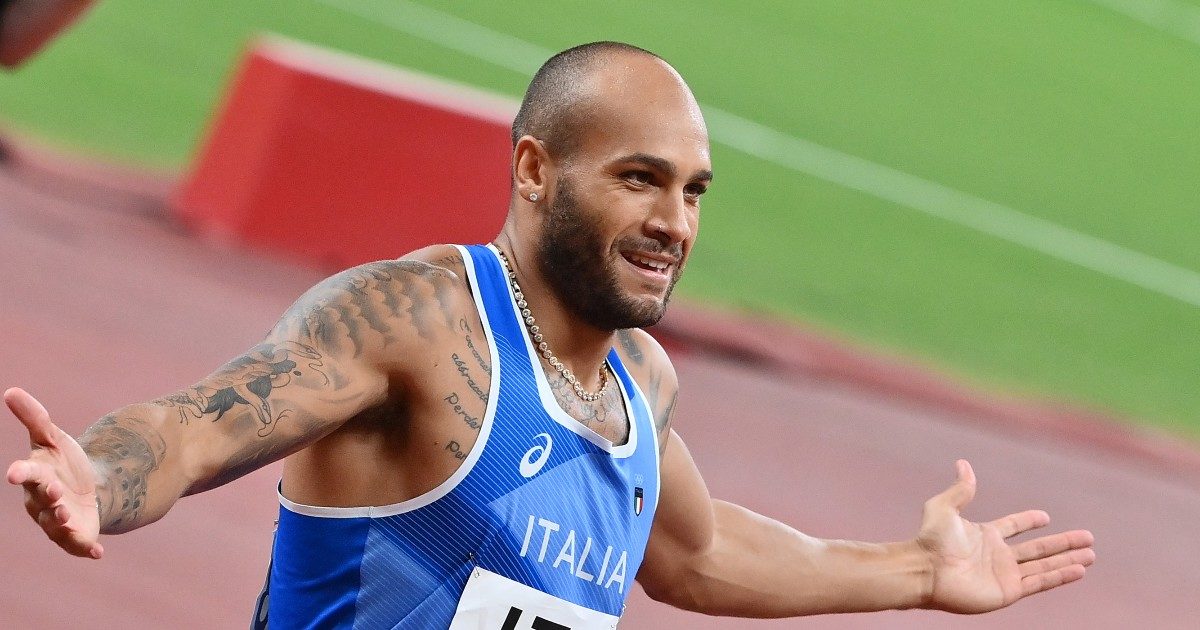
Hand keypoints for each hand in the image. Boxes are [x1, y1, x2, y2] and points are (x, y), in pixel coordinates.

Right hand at [5, 387, 102, 558]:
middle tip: (54, 492)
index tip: (14, 473)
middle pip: (42, 499)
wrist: (86, 487)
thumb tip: (11, 391)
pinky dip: (85, 548)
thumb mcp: (52, 437)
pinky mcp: (75, 534)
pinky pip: (77, 544)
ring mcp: (58, 519)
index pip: (27, 473)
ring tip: (68, 516)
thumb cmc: (61, 461)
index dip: (20, 473)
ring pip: (55, 524)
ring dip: (61, 522)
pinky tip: (97, 553)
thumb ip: (34, 417)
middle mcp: (42, 501)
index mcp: (36, 475)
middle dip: (48, 496)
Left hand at [917, 459, 1093, 612]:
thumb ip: (961, 489)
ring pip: (1045, 566)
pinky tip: (1079, 570)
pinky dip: (1060, 576)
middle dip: (1063, 543)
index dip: (1028, 521)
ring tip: (1091, 555)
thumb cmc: (930, 540)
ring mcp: (1005, 574)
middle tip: (1088, 537)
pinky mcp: (1009, 591)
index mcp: (984, 535)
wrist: (925, 571)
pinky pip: (1041, 582)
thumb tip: (963, 463)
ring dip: (1068, 560)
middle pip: (1038, 548)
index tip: (1045, 516)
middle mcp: (998, 555)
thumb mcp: (944, 507)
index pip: (1014, 526)